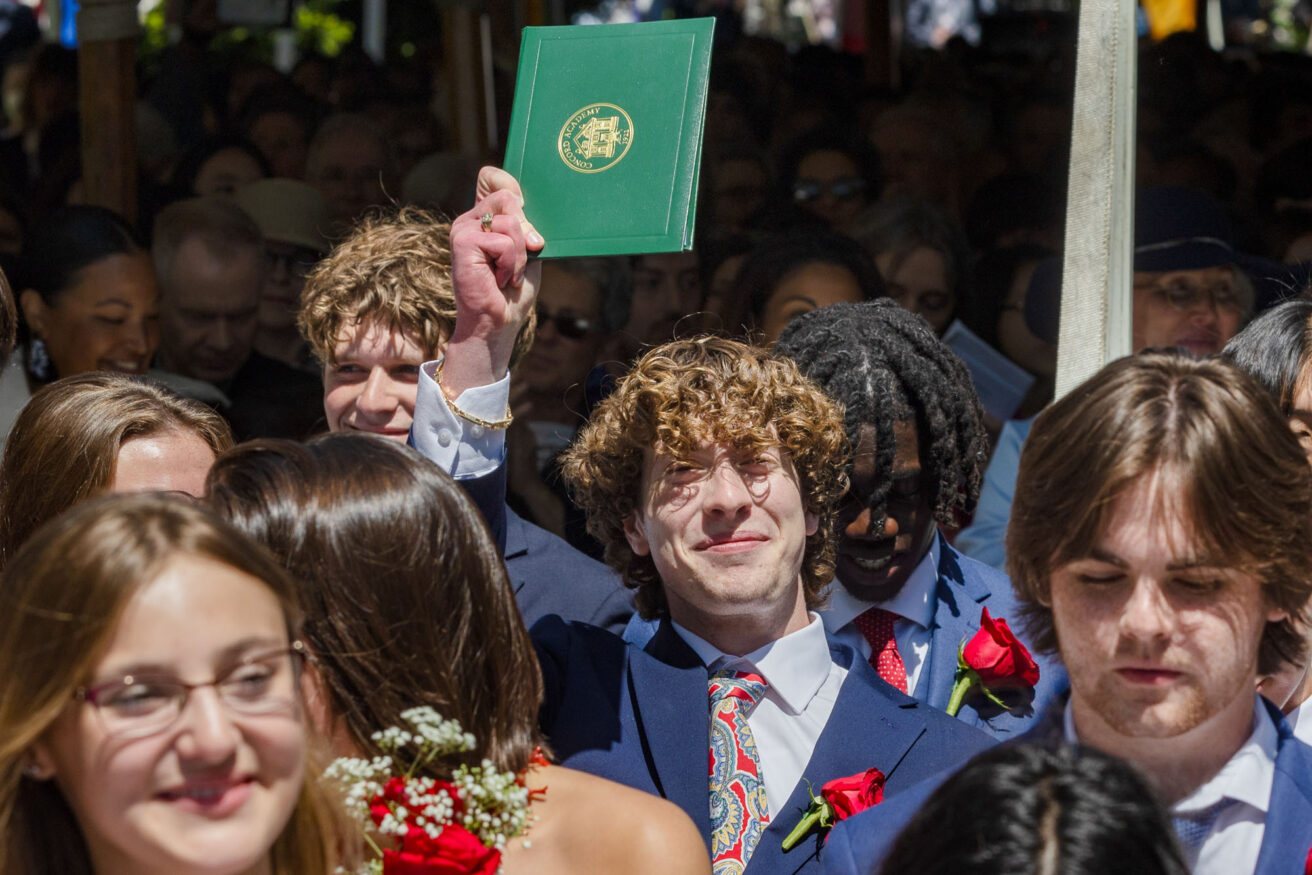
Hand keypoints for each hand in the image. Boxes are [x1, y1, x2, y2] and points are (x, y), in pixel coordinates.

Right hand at [445, 167, 543, 395]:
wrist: (497, 323)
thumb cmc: (512, 292)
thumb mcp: (527, 251)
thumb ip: (524, 223)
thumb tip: (519, 199)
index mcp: (484, 218)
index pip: (492, 177)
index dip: (510, 185)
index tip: (523, 210)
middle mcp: (470, 219)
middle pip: (509, 196)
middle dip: (527, 230)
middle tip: (525, 256)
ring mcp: (463, 229)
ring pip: (510, 222)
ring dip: (520, 255)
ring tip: (507, 274)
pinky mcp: (462, 242)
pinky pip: (503, 241)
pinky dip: (510, 264)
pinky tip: (499, 279)